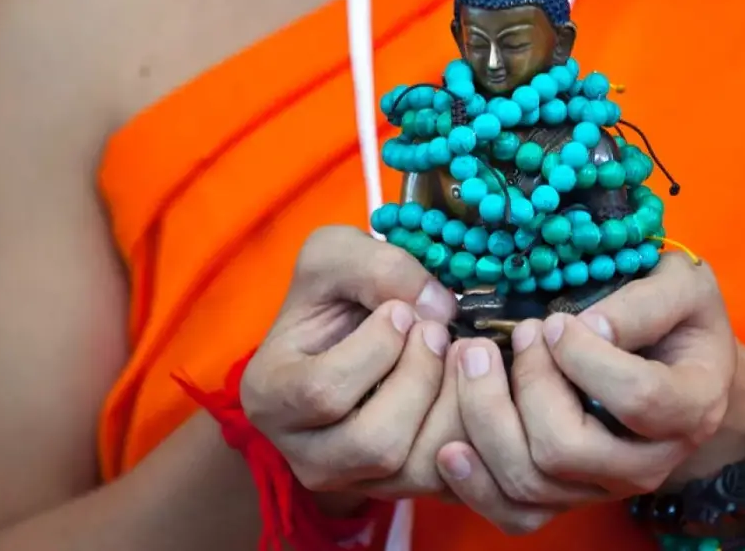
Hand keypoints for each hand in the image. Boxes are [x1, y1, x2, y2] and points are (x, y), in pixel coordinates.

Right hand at [239, 225, 461, 499]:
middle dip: (420, 377)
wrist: (348, 336)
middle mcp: (306, 455)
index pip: (323, 392)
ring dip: (453, 401)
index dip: (377, 347)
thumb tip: (439, 308)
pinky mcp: (403, 489)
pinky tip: (471, 383)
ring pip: (417, 467)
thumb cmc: (334, 297)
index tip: (399, 310)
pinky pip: (450, 477)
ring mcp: (355, 481)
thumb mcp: (336, 256)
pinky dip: (472, 426)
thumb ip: (377, 266)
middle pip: (375, 443)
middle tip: (438, 331)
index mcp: (271, 397)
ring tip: (459, 353)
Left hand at [437, 252, 734, 532]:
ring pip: (530, 481)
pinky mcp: (567, 498)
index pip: (636, 398)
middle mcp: (650, 462)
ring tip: (472, 358)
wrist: (682, 365)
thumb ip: (642, 305)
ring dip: (486, 417)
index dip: (584, 357)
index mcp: (691, 407)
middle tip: (516, 333)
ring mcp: (605, 487)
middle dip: (525, 383)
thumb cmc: (680, 317)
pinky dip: (475, 485)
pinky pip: (516, 515)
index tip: (556, 322)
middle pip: (565, 448)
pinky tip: (450, 446)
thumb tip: (584, 327)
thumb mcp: (680, 287)